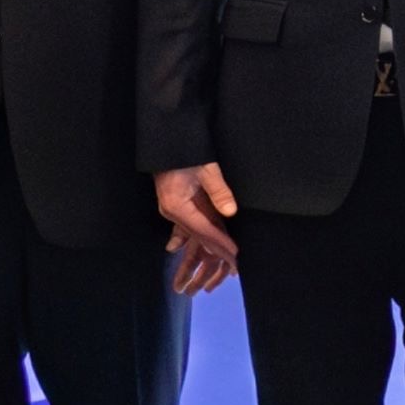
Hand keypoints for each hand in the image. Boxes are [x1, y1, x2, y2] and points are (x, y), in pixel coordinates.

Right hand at [156, 164, 239, 291]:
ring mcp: (172, 209)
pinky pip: (192, 224)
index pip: (203, 230)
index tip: (235, 255)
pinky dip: (204, 233)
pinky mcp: (177, 204)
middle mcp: (172, 211)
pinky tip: (212, 245)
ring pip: (195, 231)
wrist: (168, 140)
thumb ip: (219, 191)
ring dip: (212, 244)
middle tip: (235, 264)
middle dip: (218, 250)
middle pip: (198, 235)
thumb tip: (230, 212)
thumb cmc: (187, 152)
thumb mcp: (206, 169)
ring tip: (228, 258)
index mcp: (176, 205)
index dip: (220, 243)